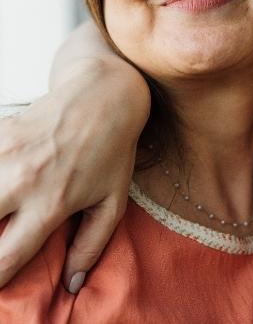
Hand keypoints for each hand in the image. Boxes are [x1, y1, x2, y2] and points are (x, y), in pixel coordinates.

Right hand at [0, 58, 149, 291]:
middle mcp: (22, 181)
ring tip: (3, 211)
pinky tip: (2, 180)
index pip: (7, 257)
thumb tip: (72, 284)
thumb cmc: (112, 151)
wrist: (104, 96)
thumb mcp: (113, 200)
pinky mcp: (0, 133)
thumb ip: (92, 244)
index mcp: (51, 202)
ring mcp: (6, 154)